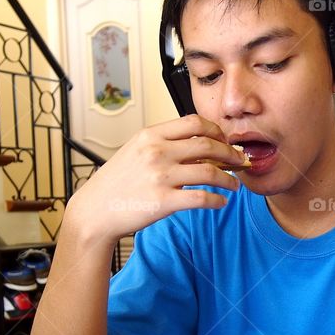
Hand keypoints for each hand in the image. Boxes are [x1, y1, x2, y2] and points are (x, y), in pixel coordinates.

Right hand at [65, 114, 246, 242]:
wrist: (95, 211)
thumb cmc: (115, 183)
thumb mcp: (135, 150)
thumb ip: (163, 143)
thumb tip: (198, 144)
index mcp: (150, 135)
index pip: (195, 123)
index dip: (216, 131)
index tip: (225, 140)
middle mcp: (157, 152)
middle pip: (208, 145)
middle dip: (231, 153)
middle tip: (239, 161)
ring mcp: (161, 176)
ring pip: (211, 172)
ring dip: (230, 178)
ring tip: (235, 184)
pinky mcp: (164, 201)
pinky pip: (203, 198)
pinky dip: (218, 200)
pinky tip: (221, 201)